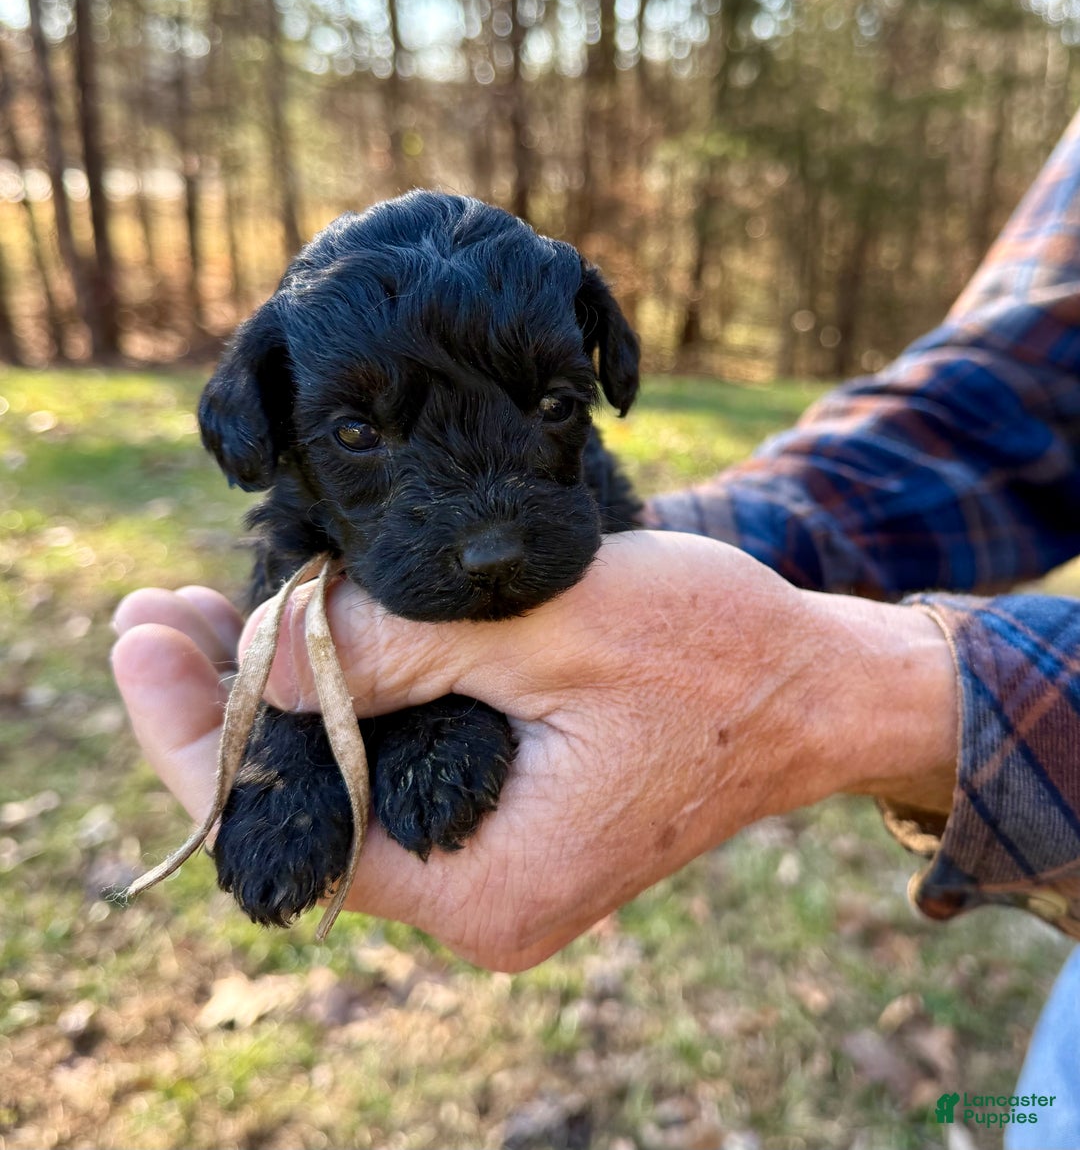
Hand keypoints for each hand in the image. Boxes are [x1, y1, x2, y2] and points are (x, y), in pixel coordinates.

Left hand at [112, 530, 955, 970]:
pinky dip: (344, 704)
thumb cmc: (717, 656)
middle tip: (156, 608)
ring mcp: (494, 863)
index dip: (198, 734)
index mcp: (489, 886)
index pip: (290, 828)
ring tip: (202, 611)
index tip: (141, 638)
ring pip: (345, 784)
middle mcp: (481, 899)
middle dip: (223, 707)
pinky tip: (303, 638)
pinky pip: (395, 768)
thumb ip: (405, 645)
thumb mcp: (554, 628)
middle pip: (304, 811)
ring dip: (278, 698)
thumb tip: (272, 649)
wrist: (820, 692)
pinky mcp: (510, 817)